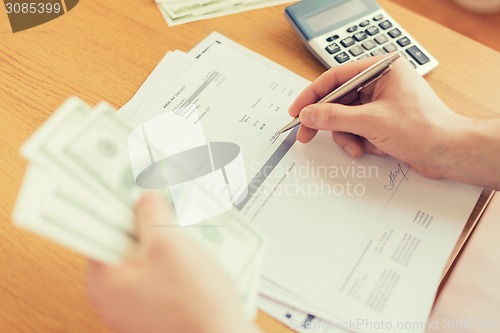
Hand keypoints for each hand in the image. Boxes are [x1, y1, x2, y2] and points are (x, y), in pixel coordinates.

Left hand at [87, 193, 260, 332]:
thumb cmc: (196, 305)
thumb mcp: (172, 246)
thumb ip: (153, 215)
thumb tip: (146, 199)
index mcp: (105, 284)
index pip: (96, 232)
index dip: (111, 205)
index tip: (120, 185)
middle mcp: (114, 299)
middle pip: (121, 244)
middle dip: (141, 220)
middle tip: (156, 199)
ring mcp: (136, 306)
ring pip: (142, 259)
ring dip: (158, 238)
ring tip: (176, 220)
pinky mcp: (157, 308)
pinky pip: (157, 274)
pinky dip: (169, 258)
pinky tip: (188, 246)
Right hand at [289, 55, 472, 178]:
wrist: (449, 153)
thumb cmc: (424, 129)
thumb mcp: (371, 122)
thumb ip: (334, 117)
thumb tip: (309, 114)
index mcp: (381, 69)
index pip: (336, 77)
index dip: (312, 95)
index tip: (297, 110)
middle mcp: (380, 82)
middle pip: (338, 99)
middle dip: (327, 121)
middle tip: (306, 134)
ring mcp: (381, 102)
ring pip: (346, 118)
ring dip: (347, 135)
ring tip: (356, 146)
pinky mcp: (382, 120)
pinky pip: (357, 128)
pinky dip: (358, 141)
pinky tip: (370, 148)